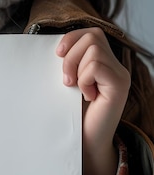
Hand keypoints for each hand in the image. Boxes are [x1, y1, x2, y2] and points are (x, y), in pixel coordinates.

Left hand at [57, 28, 130, 174]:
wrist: (85, 141)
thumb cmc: (74, 112)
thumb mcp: (69, 81)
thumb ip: (69, 62)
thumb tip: (54, 45)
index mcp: (105, 62)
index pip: (92, 33)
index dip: (72, 38)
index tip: (57, 53)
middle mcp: (116, 66)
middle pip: (93, 36)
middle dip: (71, 54)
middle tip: (66, 79)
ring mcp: (120, 75)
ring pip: (94, 49)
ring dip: (76, 68)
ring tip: (76, 87)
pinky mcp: (119, 86)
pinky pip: (96, 66)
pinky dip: (84, 79)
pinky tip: (87, 95)